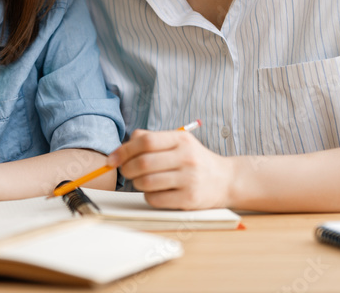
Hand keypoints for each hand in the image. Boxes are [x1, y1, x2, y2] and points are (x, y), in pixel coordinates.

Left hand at [107, 128, 234, 209]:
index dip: (124, 150)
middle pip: (143, 163)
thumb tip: (121, 148)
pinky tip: (155, 192)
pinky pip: (155, 199)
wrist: (226, 180)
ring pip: (146, 182)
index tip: (113, 159)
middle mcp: (186, 157)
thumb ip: (151, 140)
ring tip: (142, 181)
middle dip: (127, 169)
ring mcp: (189, 179)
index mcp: (181, 139)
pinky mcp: (189, 199)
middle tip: (126, 172)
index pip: (145, 141)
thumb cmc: (194, 160)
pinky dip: (148, 196)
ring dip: (137, 183)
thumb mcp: (178, 142)